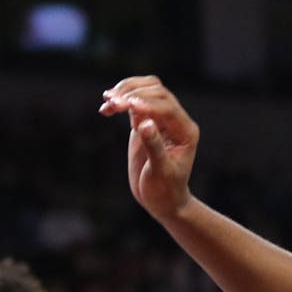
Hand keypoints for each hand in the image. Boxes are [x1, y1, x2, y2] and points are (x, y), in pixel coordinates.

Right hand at [100, 75, 198, 220]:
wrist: (161, 200)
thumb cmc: (165, 189)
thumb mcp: (160, 171)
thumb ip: (154, 146)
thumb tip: (145, 123)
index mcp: (185, 131)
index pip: (166, 107)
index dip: (147, 103)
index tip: (128, 106)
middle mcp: (174, 121)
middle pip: (156, 91)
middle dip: (133, 93)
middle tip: (112, 102)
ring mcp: (159, 120)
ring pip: (145, 91)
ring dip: (126, 91)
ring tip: (107, 99)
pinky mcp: (144, 123)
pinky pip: (132, 104)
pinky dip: (119, 101)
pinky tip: (106, 107)